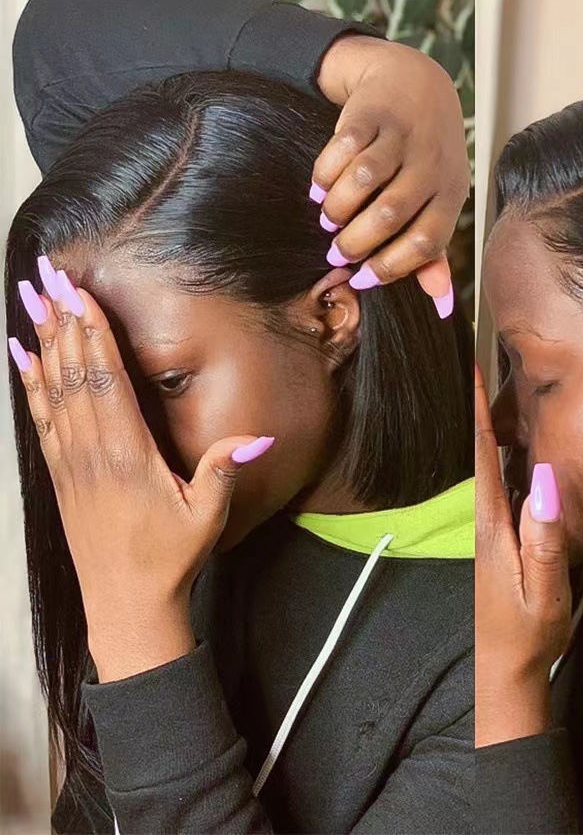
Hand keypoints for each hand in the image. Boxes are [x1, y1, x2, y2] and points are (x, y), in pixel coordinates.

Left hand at [9, 264, 275, 681]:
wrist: (125, 605)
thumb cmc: (170, 558)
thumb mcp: (207, 516)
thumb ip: (222, 471)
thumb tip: (258, 437)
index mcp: (128, 456)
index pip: (106, 384)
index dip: (93, 337)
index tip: (81, 296)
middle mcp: (92, 453)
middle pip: (74, 376)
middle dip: (63, 323)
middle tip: (49, 278)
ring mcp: (70, 463)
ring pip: (53, 391)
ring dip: (44, 343)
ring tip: (33, 300)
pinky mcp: (60, 476)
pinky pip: (41, 420)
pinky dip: (31, 384)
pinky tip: (23, 357)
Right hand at [314, 34, 469, 316]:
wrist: (414, 81)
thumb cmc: (425, 156)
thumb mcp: (438, 199)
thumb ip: (434, 252)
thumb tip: (441, 305)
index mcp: (451, 192)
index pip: (425, 241)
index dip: (390, 266)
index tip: (360, 278)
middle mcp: (432, 163)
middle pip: (390, 214)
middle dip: (356, 241)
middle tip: (336, 250)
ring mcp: (403, 134)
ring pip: (364, 180)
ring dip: (337, 207)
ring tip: (327, 218)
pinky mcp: (372, 111)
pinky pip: (343, 147)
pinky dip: (326, 172)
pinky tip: (319, 186)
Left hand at [474, 361, 571, 746]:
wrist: (506, 669)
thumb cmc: (528, 632)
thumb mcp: (543, 592)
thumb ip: (545, 540)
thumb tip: (545, 479)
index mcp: (492, 523)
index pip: (483, 452)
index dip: (479, 406)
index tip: (473, 362)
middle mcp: (484, 516)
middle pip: (480, 447)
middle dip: (480, 402)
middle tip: (482, 355)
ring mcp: (489, 526)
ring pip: (488, 461)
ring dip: (489, 422)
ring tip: (496, 384)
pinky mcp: (498, 535)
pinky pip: (498, 479)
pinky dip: (500, 450)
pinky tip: (513, 442)